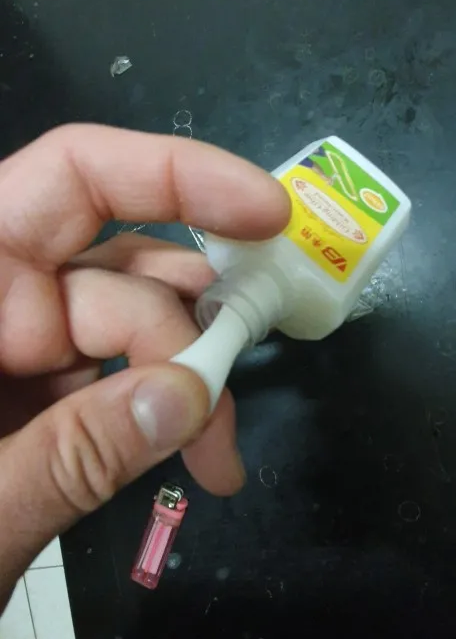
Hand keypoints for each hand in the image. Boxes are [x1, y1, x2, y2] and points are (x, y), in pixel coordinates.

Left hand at [0, 124, 288, 603]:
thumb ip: (68, 456)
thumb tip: (187, 397)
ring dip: (187, 386)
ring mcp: (9, 350)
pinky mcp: (30, 399)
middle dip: (189, 333)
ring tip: (217, 462)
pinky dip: (158, 418)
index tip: (265, 215)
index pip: (65, 184)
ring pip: (129, 333)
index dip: (171, 177)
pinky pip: (114, 386)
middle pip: (115, 273)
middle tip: (231, 417)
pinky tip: (189, 460)